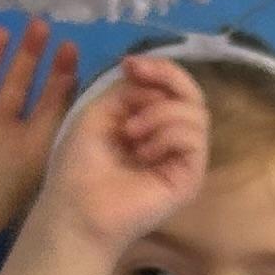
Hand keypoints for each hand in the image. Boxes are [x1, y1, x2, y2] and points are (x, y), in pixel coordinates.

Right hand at [0, 21, 81, 244]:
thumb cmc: (4, 185)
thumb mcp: (40, 149)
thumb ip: (57, 115)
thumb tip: (78, 79)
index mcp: (27, 141)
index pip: (48, 101)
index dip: (59, 74)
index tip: (69, 46)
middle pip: (15, 86)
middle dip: (29, 57)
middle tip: (41, 26)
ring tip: (2, 30)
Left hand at [35, 58, 209, 254]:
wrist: (77, 209)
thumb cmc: (80, 166)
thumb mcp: (100, 113)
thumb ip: (130, 91)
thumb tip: (154, 80)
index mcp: (151, 125)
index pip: (174, 89)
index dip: (160, 69)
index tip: (131, 65)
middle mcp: (172, 141)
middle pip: (193, 96)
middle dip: (167, 78)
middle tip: (137, 78)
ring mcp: (184, 160)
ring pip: (196, 115)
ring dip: (159, 114)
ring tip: (130, 133)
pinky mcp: (191, 179)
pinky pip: (194, 139)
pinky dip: (166, 136)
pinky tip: (142, 154)